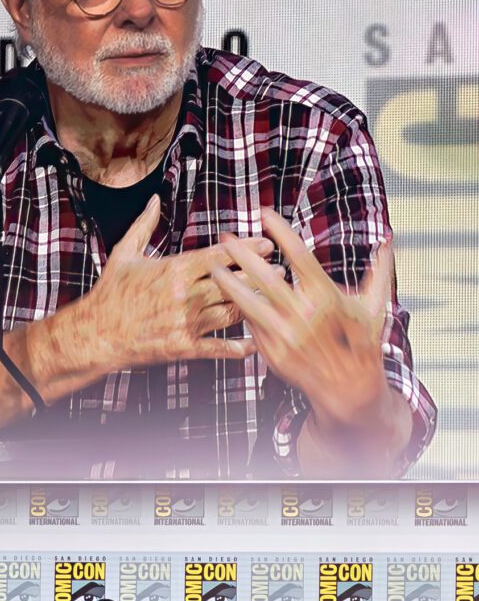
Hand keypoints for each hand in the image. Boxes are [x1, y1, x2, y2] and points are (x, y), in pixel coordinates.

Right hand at [84, 196, 272, 370]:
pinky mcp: (185, 347)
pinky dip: (240, 347)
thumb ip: (144, 226)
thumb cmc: (111, 293)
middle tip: (280, 272)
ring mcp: (187, 323)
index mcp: (175, 269)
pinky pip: (220, 348)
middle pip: (235, 283)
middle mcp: (186, 295)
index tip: (268, 246)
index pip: (221, 256)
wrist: (96, 333)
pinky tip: (254, 344)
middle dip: (260, 277)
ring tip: (271, 301)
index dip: (248, 250)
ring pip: (233, 313)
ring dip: (254, 307)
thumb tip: (154, 200)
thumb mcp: (125, 254)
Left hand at [211, 208, 390, 424]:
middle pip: (264, 276)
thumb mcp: (374, 307)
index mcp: (327, 297)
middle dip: (241, 254)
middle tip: (225, 236)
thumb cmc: (362, 342)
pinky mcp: (272, 351)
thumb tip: (388, 241)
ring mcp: (285, 334)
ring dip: (227, 282)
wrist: (348, 388)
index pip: (299, 256)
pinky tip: (225, 295)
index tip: (264, 213)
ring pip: (248, 302)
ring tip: (211, 266)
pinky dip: (239, 309)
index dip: (281, 231)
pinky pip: (250, 325)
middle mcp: (304, 315)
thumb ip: (379, 272)